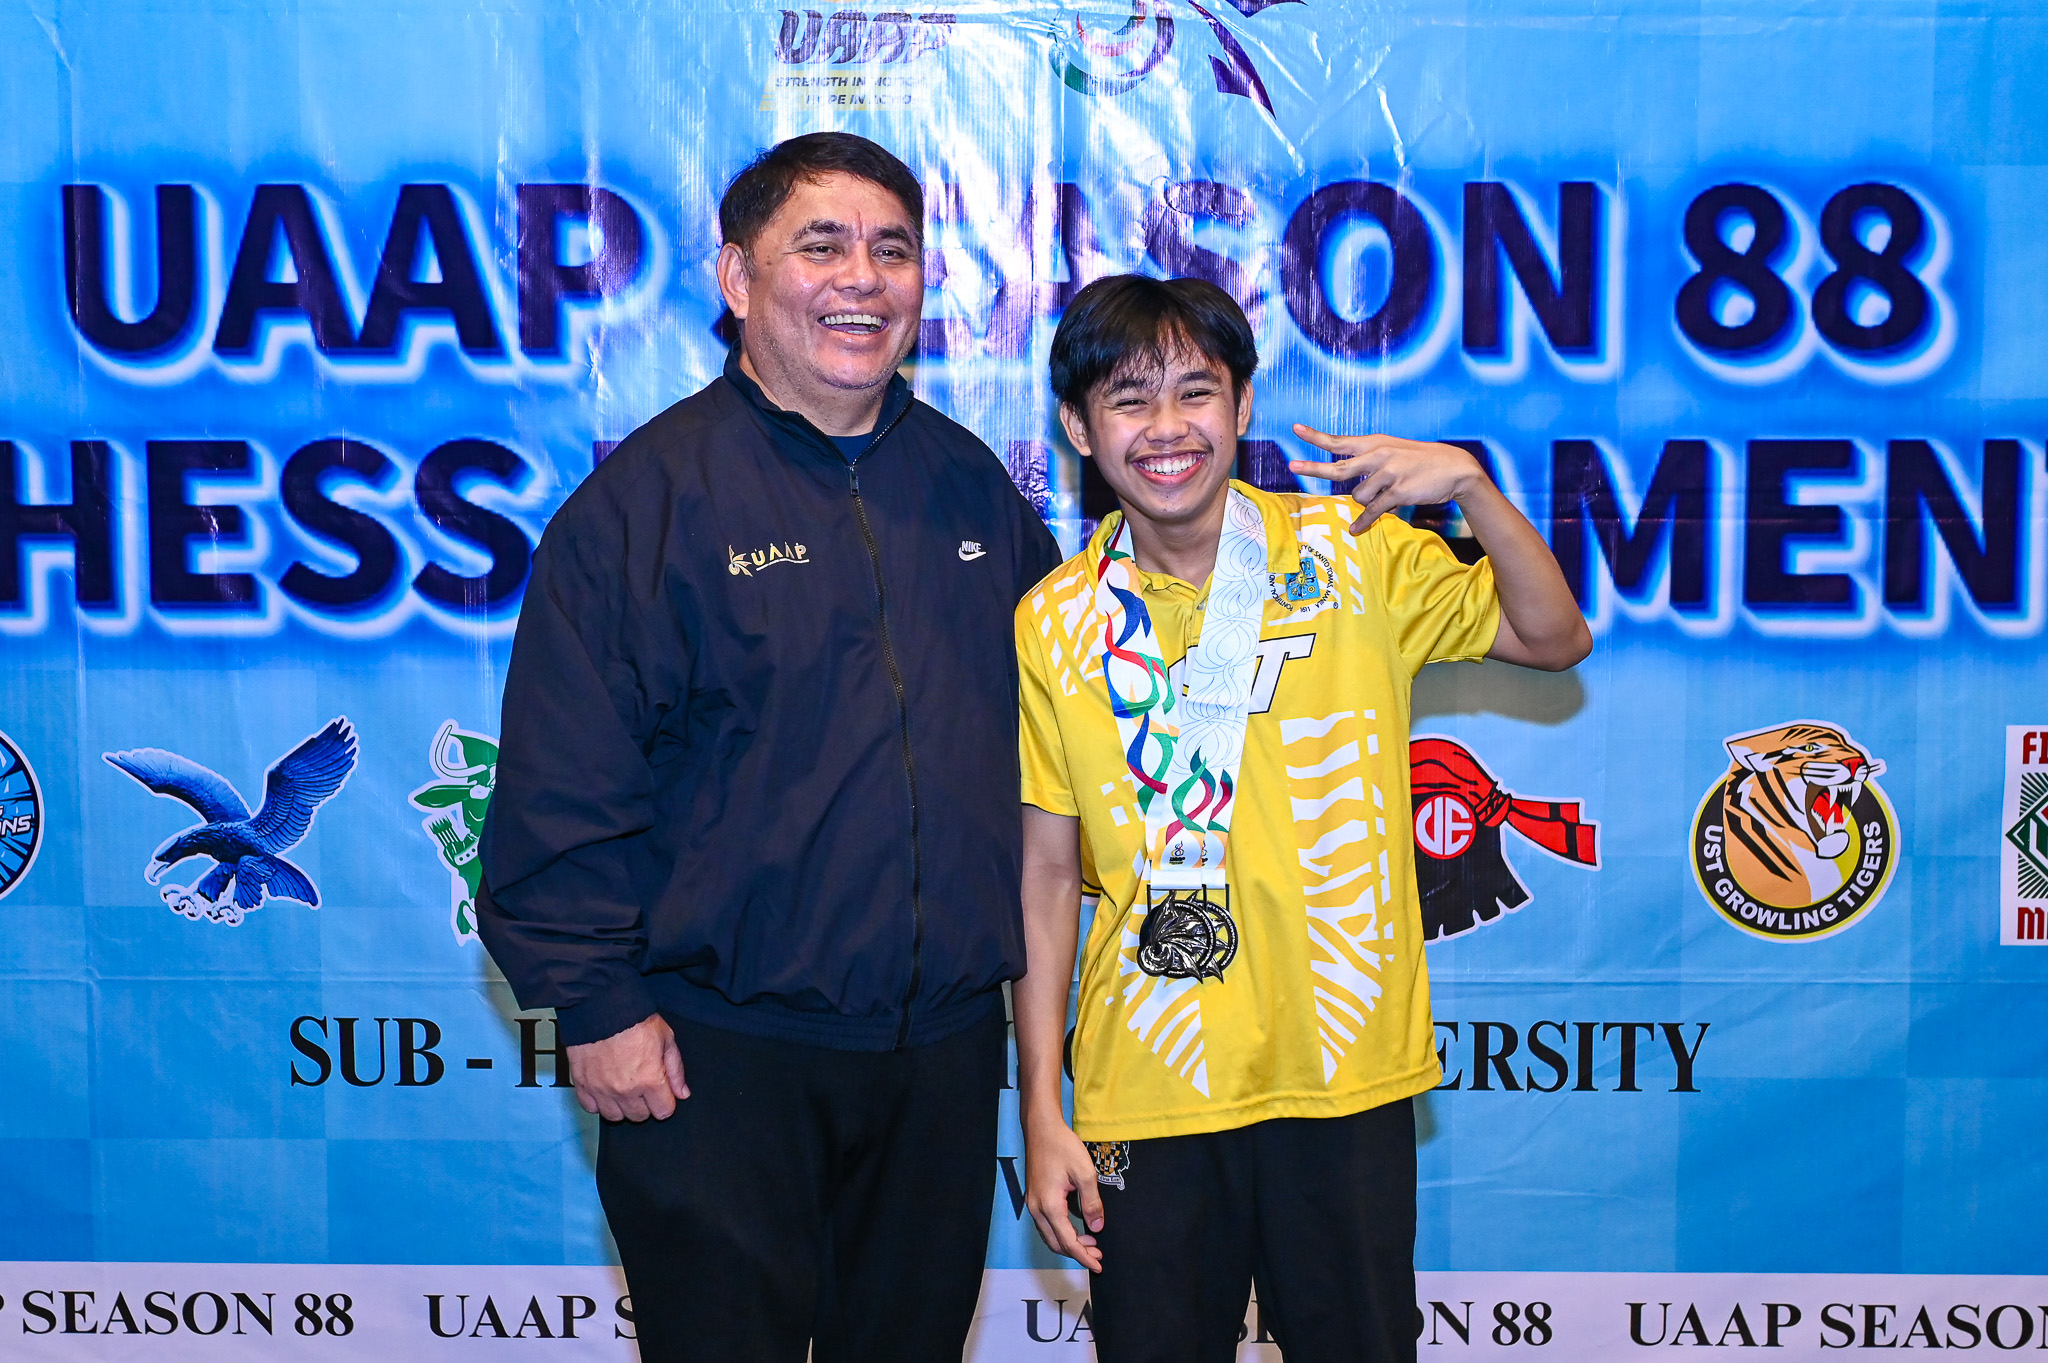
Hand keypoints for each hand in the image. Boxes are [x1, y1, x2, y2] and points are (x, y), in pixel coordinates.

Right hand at [567, 1014, 688, 1120]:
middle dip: (644, 1104)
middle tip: (642, 1086)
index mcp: (650, 1081)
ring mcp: (601, 1090)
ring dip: (621, 1106)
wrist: (601, 1007)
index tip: (661, 1091)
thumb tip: (682, 1093)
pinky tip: (604, 1088)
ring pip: (614, 1116)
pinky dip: (598, 1102)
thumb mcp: (666, 1039)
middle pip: (639, 1116)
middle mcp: (625, 1091)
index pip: (663, 1112)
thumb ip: (676, 1070)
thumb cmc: (635, 1020)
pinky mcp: (582, 1084)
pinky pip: (590, 1108)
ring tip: (623, 1088)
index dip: (665, 1101)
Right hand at [1023, 1112, 1105, 1271]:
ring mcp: (1033, 1204)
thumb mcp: (1085, 1173)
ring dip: (1069, 1243)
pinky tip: (1076, 1229)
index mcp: (1049, 1206)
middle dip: (1078, 1253)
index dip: (1084, 1257)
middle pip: (1056, 1244)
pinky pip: (1047, 1225)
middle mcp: (1037, 1209)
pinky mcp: (1034, 1198)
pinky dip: (1062, 1233)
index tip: (1098, 1266)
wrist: (1041, 1129)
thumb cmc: (1063, 1146)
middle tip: (1098, 1254)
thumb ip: (1092, 1203)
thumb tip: (1097, 1227)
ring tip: (1091, 1244)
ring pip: (1050, 1236)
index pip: (1068, 1242)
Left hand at [1287, 425, 1486, 532]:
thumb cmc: (1420, 460)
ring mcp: (1388, 474)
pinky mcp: (1398, 492)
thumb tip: (1348, 481)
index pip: (1339, 441)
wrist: (1454, 468)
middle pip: (1338, 467)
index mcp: (1375, 443)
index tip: (1295, 428)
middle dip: (1313, 468)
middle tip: (1292, 466)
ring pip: (1357, 496)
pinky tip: (1355, 529)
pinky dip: (1363, 522)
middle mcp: (1379, 456)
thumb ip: (1369, 460)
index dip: (1316, 437)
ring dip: (1364, 502)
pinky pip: (1373, 511)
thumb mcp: (1393, 450)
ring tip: (1384, 494)